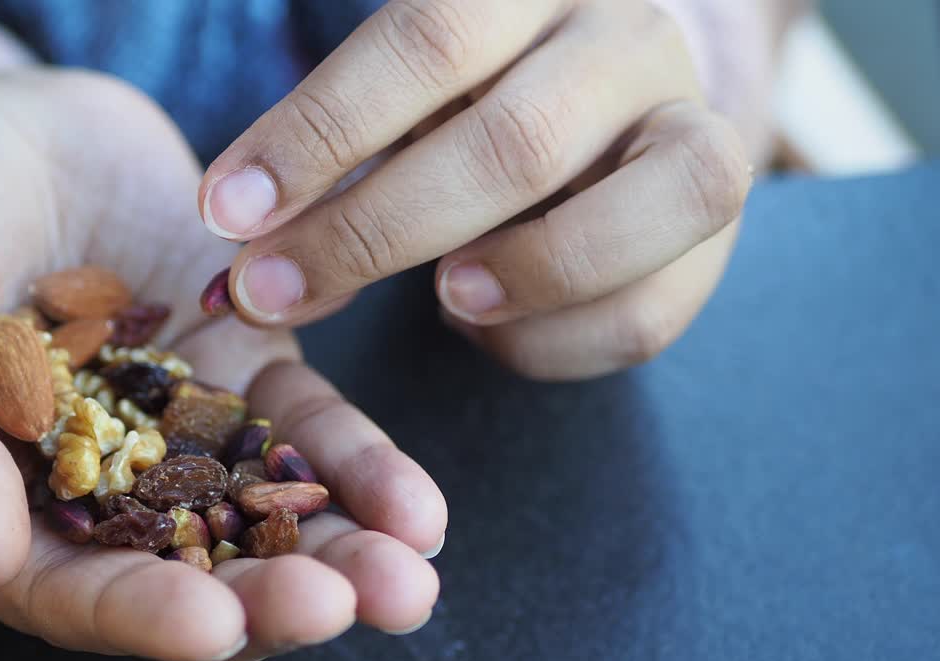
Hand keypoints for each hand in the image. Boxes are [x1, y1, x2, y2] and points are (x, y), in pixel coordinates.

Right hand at [0, 69, 444, 660]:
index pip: (72, 590)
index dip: (142, 615)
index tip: (214, 624)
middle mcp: (99, 492)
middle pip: (191, 575)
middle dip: (272, 601)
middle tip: (348, 601)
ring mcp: (179, 435)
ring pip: (264, 516)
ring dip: (340, 552)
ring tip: (408, 574)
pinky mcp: (239, 371)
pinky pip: (305, 429)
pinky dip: (357, 466)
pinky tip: (413, 504)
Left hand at [199, 0, 751, 378]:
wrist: (617, 103)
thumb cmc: (478, 98)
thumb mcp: (403, 105)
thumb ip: (335, 173)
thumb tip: (250, 283)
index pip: (425, 40)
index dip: (318, 132)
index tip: (224, 211)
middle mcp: (625, 40)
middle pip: (514, 141)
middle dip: (374, 231)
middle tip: (270, 292)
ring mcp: (693, 130)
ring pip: (639, 212)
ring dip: (523, 272)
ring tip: (443, 298)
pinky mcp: (715, 233)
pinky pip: (649, 310)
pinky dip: (553, 341)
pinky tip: (490, 327)